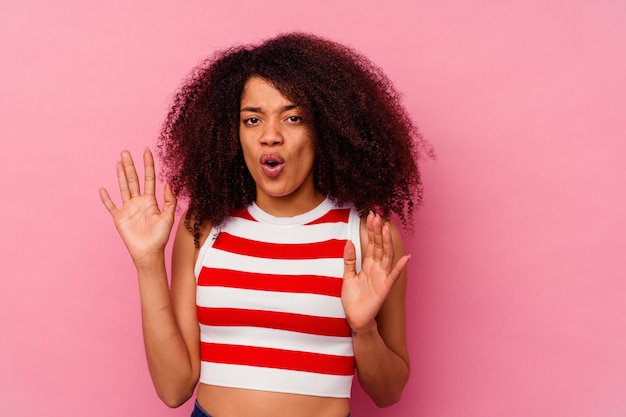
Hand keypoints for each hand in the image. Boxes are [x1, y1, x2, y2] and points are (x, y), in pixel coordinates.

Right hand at [99, 148, 176, 266]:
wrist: (149, 252)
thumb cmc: (160, 237)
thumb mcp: (168, 218)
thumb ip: (169, 200)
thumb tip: (167, 183)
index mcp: (151, 200)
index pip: (149, 178)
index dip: (148, 165)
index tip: (146, 151)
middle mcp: (139, 202)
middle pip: (133, 179)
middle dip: (130, 165)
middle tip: (125, 151)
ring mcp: (128, 209)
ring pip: (123, 188)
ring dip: (120, 175)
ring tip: (118, 162)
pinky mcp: (119, 218)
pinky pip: (111, 206)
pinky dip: (106, 198)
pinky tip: (103, 189)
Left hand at [341, 212, 409, 332]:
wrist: (355, 318)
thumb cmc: (353, 298)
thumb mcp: (347, 276)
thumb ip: (349, 259)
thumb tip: (349, 241)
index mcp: (368, 265)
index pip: (371, 244)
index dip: (371, 230)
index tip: (370, 216)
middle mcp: (377, 268)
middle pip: (379, 246)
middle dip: (377, 231)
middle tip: (376, 215)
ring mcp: (382, 277)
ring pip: (386, 256)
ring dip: (387, 242)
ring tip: (386, 228)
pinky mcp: (384, 288)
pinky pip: (393, 276)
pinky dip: (400, 267)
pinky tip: (406, 257)